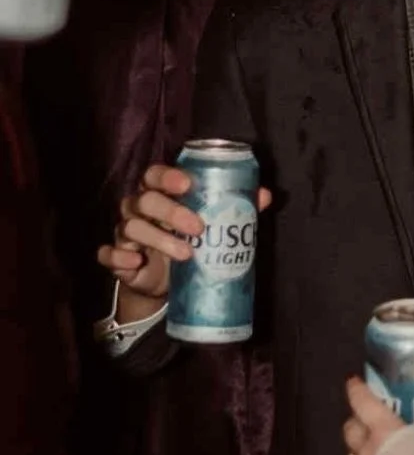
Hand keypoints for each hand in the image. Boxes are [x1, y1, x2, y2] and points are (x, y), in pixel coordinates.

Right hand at [100, 165, 273, 316]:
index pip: (154, 174)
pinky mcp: (117, 258)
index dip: (168, 176)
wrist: (166, 279)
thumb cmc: (189, 238)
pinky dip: (118, 256)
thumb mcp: (211, 222)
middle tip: (199, 227)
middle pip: (144, 200)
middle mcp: (138, 207)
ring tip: (187, 253)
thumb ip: (235, 206)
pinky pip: (107, 254)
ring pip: (131, 227)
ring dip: (158, 239)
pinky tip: (136, 261)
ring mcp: (125, 232)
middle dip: (171, 211)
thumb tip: (265, 195)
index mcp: (158, 192)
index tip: (188, 184)